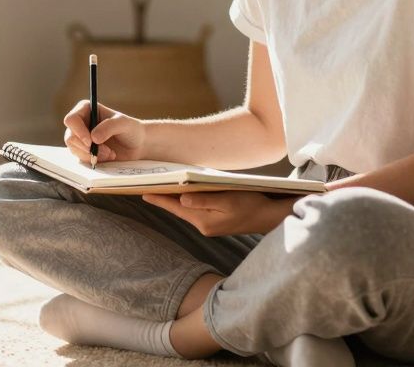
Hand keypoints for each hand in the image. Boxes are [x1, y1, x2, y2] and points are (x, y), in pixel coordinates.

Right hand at [62, 100, 147, 164]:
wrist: (137, 145)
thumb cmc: (131, 129)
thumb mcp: (124, 123)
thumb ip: (109, 127)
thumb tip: (93, 137)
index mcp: (86, 109)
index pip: (72, 119)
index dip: (78, 131)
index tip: (91, 141)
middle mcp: (81, 123)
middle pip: (70, 137)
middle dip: (88, 147)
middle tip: (106, 150)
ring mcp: (80, 138)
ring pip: (74, 149)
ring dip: (92, 154)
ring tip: (110, 153)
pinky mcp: (84, 151)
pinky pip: (81, 158)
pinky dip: (94, 160)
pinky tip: (108, 156)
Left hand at [141, 191, 300, 236]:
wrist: (269, 217)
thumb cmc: (252, 205)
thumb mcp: (228, 199)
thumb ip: (204, 200)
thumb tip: (182, 199)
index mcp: (204, 221)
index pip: (176, 208)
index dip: (160, 199)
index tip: (143, 192)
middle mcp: (203, 226)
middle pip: (178, 209)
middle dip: (164, 198)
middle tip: (146, 187)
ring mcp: (209, 226)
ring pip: (186, 210)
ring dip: (174, 200)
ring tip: (160, 189)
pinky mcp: (215, 223)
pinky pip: (195, 211)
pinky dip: (187, 202)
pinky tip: (182, 194)